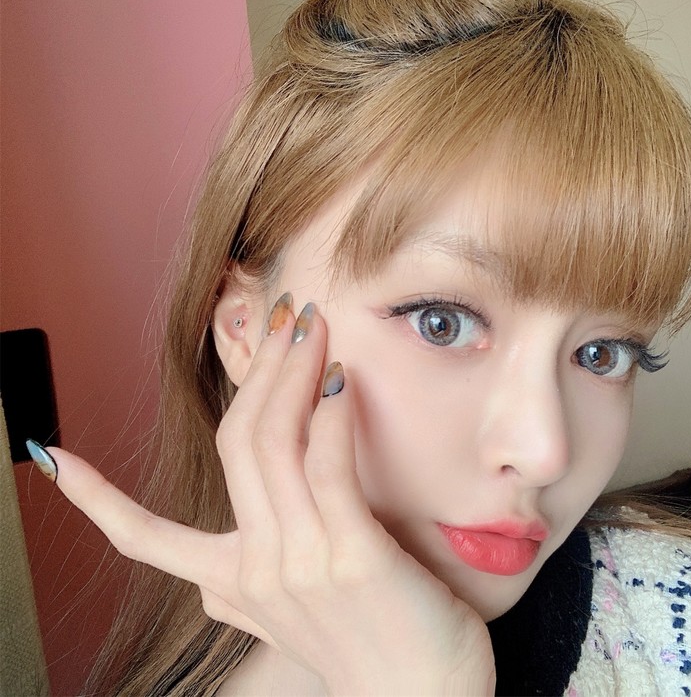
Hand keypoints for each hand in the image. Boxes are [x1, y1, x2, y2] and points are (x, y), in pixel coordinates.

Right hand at [38, 297, 495, 695]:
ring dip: (289, 371)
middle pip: (234, 442)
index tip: (51, 457)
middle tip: (281, 317)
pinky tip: (341, 380)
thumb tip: (202, 582)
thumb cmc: (368, 643)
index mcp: (233, 579)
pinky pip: (327, 467)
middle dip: (254, 370)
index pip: (146, 539)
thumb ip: (239, 590)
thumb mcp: (284, 618)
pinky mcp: (351, 557)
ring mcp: (300, 562)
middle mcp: (256, 567)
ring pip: (273, 441)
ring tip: (311, 326)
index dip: (95, 500)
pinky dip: (329, 414)